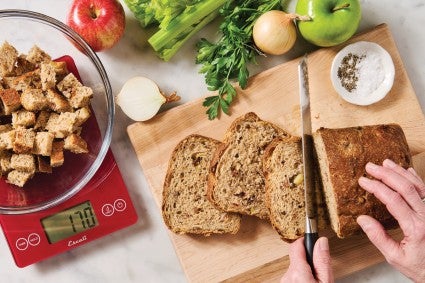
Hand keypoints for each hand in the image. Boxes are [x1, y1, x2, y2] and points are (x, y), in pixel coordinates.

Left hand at [280, 237, 333, 282]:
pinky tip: (309, 282)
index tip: (313, 242)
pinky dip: (300, 276)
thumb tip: (321, 241)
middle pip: (296, 256)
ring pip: (295, 266)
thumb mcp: (326, 281)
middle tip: (319, 268)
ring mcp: (285, 281)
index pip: (296, 245)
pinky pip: (293, 276)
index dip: (305, 241)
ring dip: (304, 269)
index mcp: (297, 272)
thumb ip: (322, 261)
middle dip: (307, 259)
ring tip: (315, 279)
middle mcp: (288, 276)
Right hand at [358, 159, 424, 282]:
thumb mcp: (395, 257)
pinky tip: (406, 170)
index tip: (363, 181)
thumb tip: (362, 219)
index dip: (376, 187)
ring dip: (400, 172)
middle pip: (405, 188)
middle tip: (370, 167)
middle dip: (386, 174)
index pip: (393, 200)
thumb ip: (378, 237)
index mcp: (415, 228)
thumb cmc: (420, 267)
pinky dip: (416, 178)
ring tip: (385, 163)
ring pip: (417, 186)